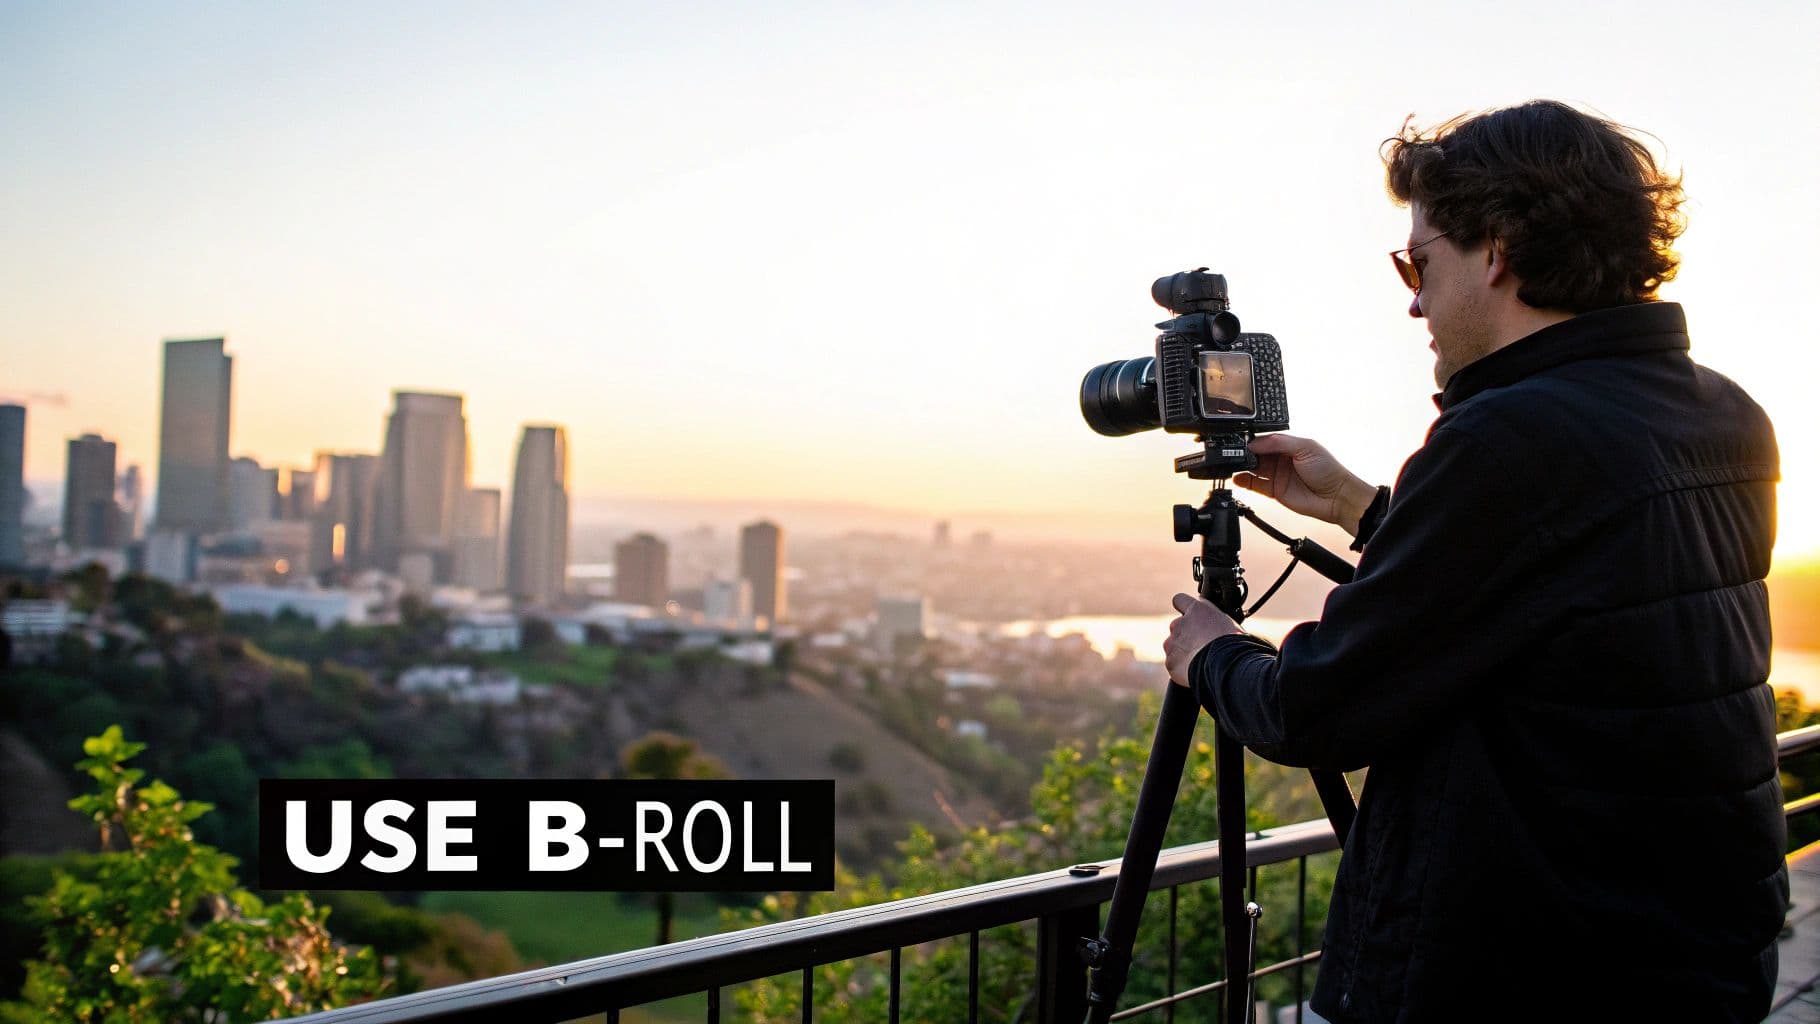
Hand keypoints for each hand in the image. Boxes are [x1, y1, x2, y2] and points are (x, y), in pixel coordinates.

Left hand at [1165, 592, 1239, 686]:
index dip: (1183, 607)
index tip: (1188, 615)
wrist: (1226, 665)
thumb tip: (1210, 620)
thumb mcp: (1227, 622)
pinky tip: (1195, 670)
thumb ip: (1211, 617)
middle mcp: (1180, 623)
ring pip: (1173, 645)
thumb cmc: (1233, 643)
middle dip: (1185, 635)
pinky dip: (1181, 668)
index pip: (1180, 600)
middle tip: (1201, 645)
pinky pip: (1174, 664)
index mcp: (1196, 610)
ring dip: (1182, 651)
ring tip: (1200, 660)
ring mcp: (1172, 643)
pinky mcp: (1171, 661)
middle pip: (1177, 626)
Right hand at [1234, 433, 1378, 535]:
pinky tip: (1237, 478)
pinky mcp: (1274, 491)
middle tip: (1233, 455)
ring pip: (1253, 469)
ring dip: (1241, 467)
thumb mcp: (1305, 447)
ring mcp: (1276, 475)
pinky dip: (1244, 481)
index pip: (1264, 440)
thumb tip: (1256, 443)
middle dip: (1244, 454)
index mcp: (1288, 445)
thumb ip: (1280, 442)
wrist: (1336, 497)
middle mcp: (1280, 459)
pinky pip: (1255, 485)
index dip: (1252, 441)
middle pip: (1256, 454)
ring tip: (1231, 466)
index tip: (1241, 443)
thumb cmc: (1328, 470)